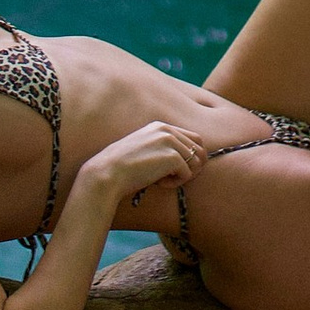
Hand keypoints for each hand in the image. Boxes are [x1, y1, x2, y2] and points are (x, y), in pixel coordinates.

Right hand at [79, 123, 206, 224]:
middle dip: (192, 167)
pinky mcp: (172, 156)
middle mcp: (167, 130)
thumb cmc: (124, 167)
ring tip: (163, 179)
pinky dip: (175, 183)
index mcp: (161, 126)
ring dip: (182, 176)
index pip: (193, 138)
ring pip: (196, 162)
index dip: (191, 157)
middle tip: (174, 177)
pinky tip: (158, 182)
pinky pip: (187, 174)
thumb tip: (190, 161)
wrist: (109, 172)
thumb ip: (164, 148)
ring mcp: (170, 141)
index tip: (177, 171)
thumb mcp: (145, 150)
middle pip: (200, 149)